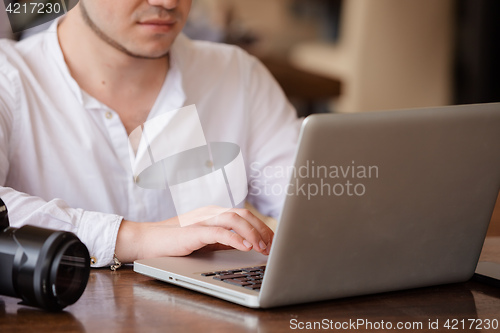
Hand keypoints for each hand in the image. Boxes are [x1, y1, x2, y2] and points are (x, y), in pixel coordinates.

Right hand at [115, 206, 273, 262]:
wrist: (146, 241)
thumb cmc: (175, 242)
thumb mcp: (206, 241)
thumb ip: (224, 240)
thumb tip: (248, 245)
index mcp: (214, 214)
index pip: (244, 215)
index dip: (261, 227)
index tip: (274, 241)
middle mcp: (210, 213)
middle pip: (243, 214)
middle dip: (261, 229)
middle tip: (272, 246)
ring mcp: (202, 220)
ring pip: (234, 218)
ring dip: (252, 233)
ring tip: (262, 248)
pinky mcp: (193, 231)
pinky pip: (218, 232)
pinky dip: (234, 238)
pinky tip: (245, 247)